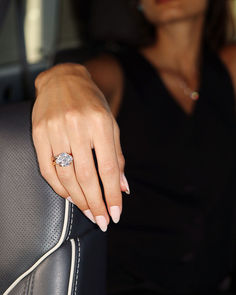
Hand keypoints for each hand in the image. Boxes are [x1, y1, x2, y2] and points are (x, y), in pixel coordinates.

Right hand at [32, 63, 129, 231]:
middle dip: (95, 203)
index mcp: (101, 123)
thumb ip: (117, 156)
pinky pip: (47, 168)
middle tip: (101, 221)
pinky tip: (69, 196)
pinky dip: (58, 187)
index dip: (113, 194)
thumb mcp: (111, 125)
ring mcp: (55, 129)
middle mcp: (77, 126)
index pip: (109, 168)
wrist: (64, 81)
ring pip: (66, 176)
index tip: (115, 213)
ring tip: (88, 212)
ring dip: (78, 199)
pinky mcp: (39, 133)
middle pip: (87, 176)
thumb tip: (123, 187)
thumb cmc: (92, 104)